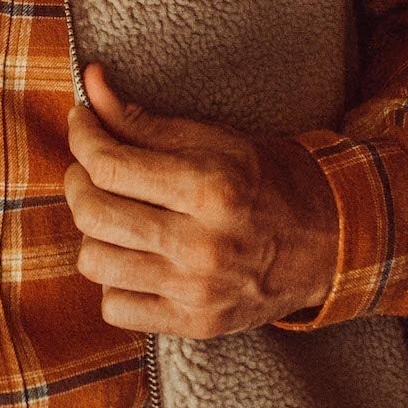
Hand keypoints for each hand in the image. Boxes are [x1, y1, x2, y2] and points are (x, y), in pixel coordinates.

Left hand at [62, 62, 335, 337]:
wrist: (330, 242)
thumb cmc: (270, 180)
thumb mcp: (216, 140)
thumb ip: (145, 121)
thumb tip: (89, 83)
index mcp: (210, 188)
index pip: (109, 164)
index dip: (82, 137)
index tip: (81, 123)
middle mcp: (202, 244)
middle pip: (93, 213)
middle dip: (77, 181)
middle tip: (90, 167)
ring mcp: (197, 290)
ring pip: (94, 263)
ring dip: (93, 232)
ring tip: (114, 214)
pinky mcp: (195, 323)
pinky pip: (115, 308)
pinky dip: (112, 281)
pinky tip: (134, 259)